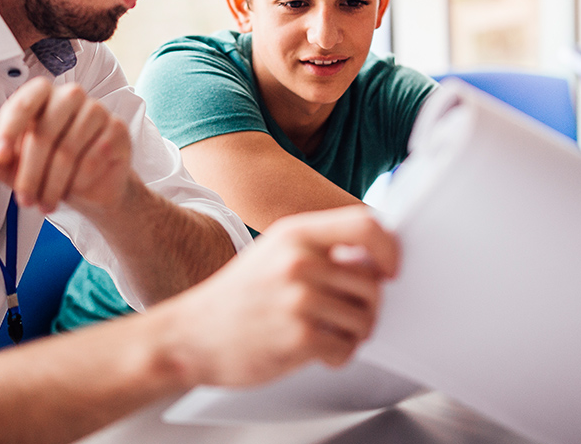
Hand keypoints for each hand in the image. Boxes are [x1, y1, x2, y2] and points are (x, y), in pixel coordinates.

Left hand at [0, 77, 133, 213]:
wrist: (92, 188)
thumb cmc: (48, 169)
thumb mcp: (11, 165)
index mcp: (41, 95)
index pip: (23, 103)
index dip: (9, 130)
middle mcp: (70, 96)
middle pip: (45, 132)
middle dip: (30, 173)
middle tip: (23, 200)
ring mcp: (97, 110)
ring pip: (69, 149)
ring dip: (54, 184)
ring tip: (45, 202)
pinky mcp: (117, 129)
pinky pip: (94, 157)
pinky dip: (80, 180)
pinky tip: (75, 188)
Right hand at [156, 205, 397, 387]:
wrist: (190, 335)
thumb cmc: (236, 298)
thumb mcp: (273, 254)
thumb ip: (319, 250)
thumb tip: (372, 259)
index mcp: (294, 233)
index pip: (366, 224)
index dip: (388, 248)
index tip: (390, 268)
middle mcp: (298, 261)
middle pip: (372, 280)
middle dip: (368, 305)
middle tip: (348, 316)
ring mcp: (299, 298)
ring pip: (364, 317)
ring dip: (354, 333)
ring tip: (329, 334)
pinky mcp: (299, 336)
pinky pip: (347, 348)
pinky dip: (339, 355)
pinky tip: (317, 351)